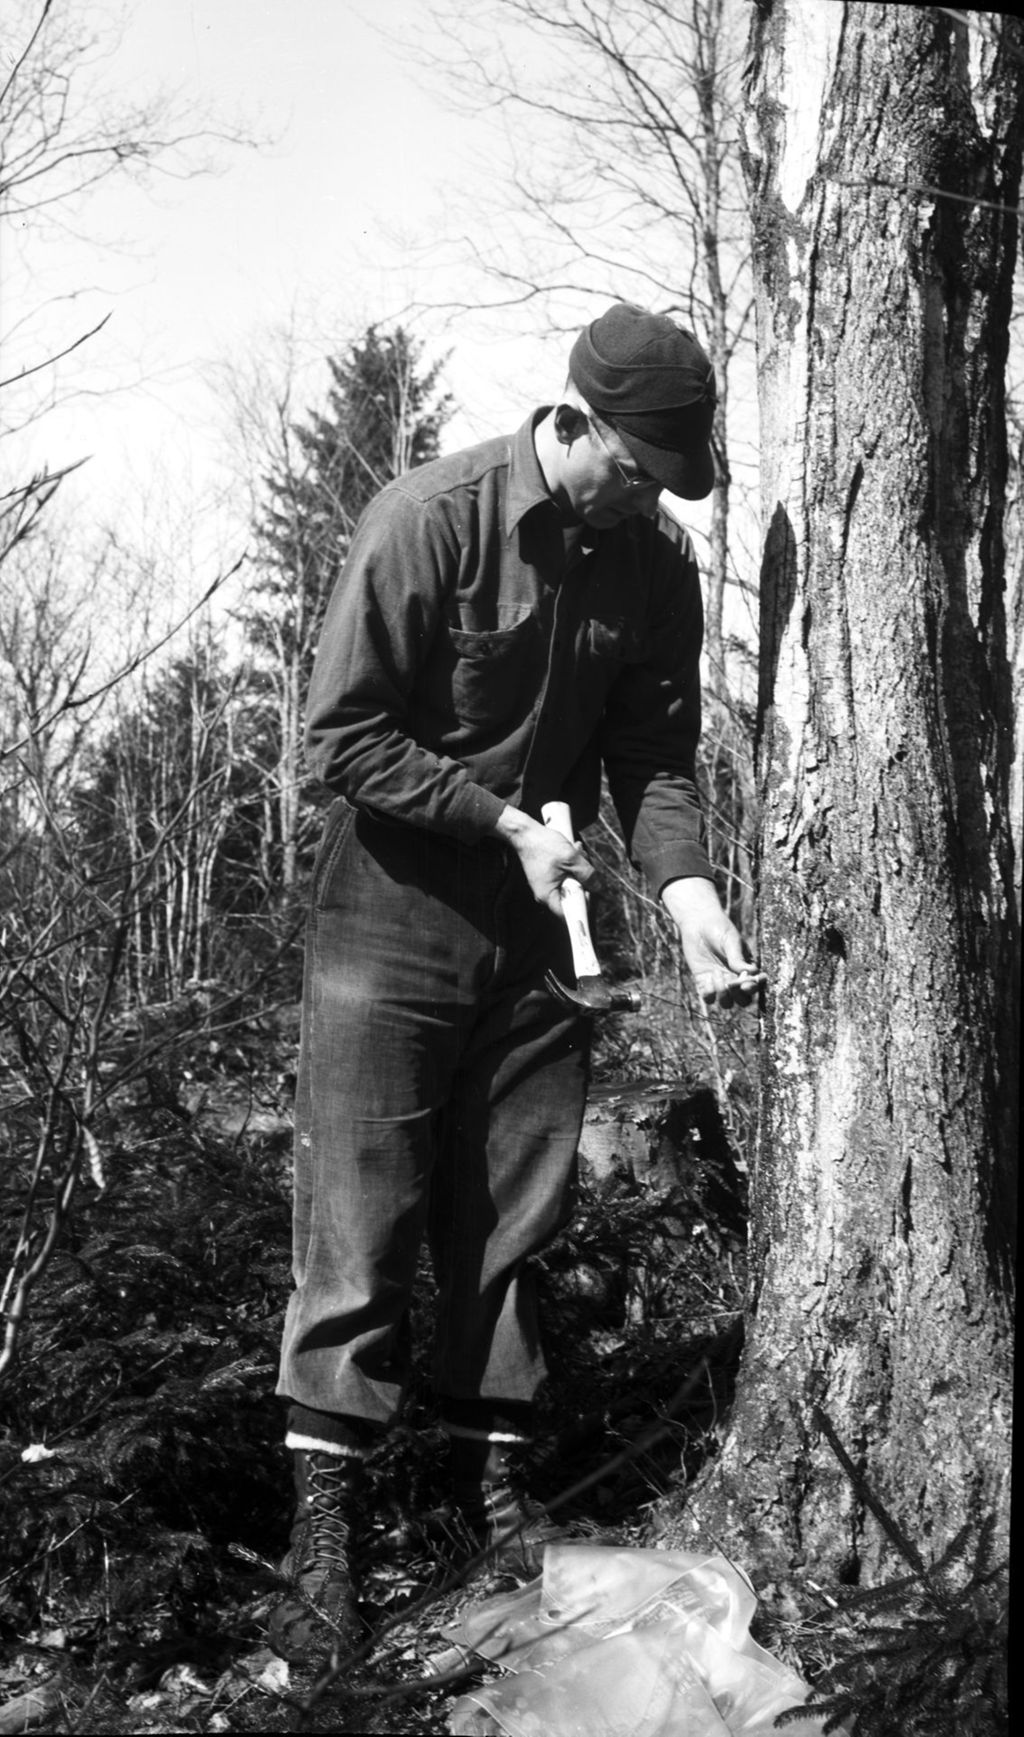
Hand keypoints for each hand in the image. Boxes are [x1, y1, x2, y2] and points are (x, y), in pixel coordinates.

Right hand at [493, 806, 593, 916]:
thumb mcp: (571, 858)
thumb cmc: (542, 845)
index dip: (583, 906)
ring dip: (579, 870)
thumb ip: (587, 874)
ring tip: (577, 853)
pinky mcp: (549, 877)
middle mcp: (546, 894)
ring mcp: (547, 885)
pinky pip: (565, 877)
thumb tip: (598, 886)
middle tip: (584, 865)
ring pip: (571, 885)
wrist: (525, 833)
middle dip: (583, 881)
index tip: (590, 893)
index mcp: (548, 896)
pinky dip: (572, 866)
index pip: (570, 914)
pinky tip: (572, 853)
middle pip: (573, 897)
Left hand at [661, 876, 765, 1009]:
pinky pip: (708, 998)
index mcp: (746, 969)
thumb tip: (752, 972)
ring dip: (723, 995)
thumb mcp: (731, 941)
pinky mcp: (703, 982)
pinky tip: (708, 977)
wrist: (698, 923)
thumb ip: (738, 958)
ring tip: (717, 974)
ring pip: (726, 1003)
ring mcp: (719, 982)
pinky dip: (709, 993)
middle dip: (739, 995)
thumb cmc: (719, 929)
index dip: (752, 988)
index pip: (754, 986)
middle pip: (742, 1000)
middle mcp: (734, 978)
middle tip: (731, 982)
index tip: (746, 983)